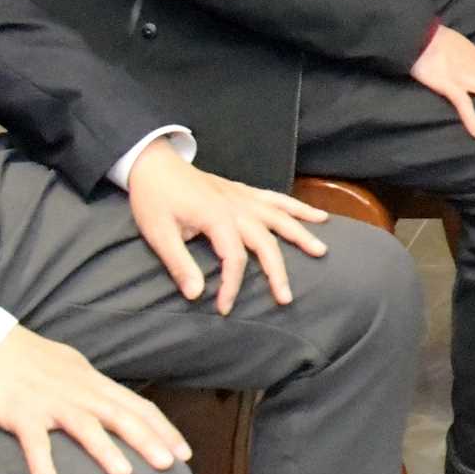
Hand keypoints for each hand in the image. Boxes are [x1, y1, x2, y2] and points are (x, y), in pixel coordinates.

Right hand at [0, 325, 188, 473]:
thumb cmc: (27, 357)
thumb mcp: (70, 368)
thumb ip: (93, 388)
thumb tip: (115, 404)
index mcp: (93, 382)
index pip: (137, 406)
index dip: (163, 429)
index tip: (185, 453)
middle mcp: (79, 392)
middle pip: (121, 416)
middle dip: (149, 441)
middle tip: (172, 466)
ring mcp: (50, 402)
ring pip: (84, 426)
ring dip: (106, 451)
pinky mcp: (20, 413)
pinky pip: (34, 444)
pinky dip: (44, 467)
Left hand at [125, 146, 329, 314]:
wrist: (154, 164)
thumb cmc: (154, 199)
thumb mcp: (158, 233)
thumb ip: (179, 264)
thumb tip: (195, 295)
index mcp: (216, 218)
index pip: (234, 258)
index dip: (231, 285)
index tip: (224, 309)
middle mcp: (237, 207)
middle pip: (265, 242)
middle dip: (276, 272)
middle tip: (285, 298)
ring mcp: (243, 197)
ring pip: (280, 217)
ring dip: (301, 234)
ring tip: (320, 251)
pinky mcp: (244, 192)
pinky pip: (277, 199)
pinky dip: (298, 207)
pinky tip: (317, 216)